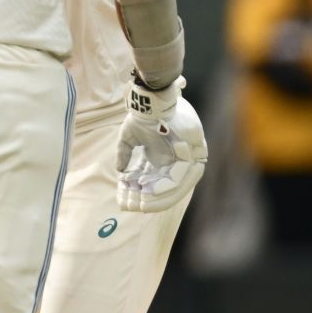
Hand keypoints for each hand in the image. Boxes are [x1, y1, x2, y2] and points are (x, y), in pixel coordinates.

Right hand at [117, 77, 207, 212]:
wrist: (152, 105)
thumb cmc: (142, 118)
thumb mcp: (128, 139)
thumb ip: (124, 155)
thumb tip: (120, 172)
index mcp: (160, 157)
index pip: (150, 181)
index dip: (136, 191)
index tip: (123, 200)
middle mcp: (173, 162)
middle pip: (161, 187)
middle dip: (145, 199)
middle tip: (130, 207)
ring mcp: (182, 161)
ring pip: (173, 188)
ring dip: (156, 199)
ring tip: (140, 207)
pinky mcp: (191, 159)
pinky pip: (181, 181)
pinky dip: (166, 191)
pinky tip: (150, 198)